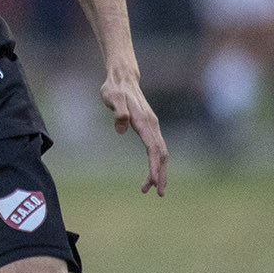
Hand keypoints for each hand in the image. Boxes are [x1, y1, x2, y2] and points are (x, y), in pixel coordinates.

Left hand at [101, 72, 168, 195]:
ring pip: (160, 153)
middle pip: (161, 154)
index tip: (154, 182)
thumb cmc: (114, 89)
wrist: (122, 78)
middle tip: (159, 194)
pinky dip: (156, 163)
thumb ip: (118, 111)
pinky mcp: (149, 127)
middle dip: (161, 174)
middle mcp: (152, 125)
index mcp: (145, 121)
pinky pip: (156, 148)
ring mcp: (152, 126)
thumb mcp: (112, 97)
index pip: (153, 148)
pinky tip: (151, 173)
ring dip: (160, 171)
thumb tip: (121, 128)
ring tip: (152, 189)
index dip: (154, 166)